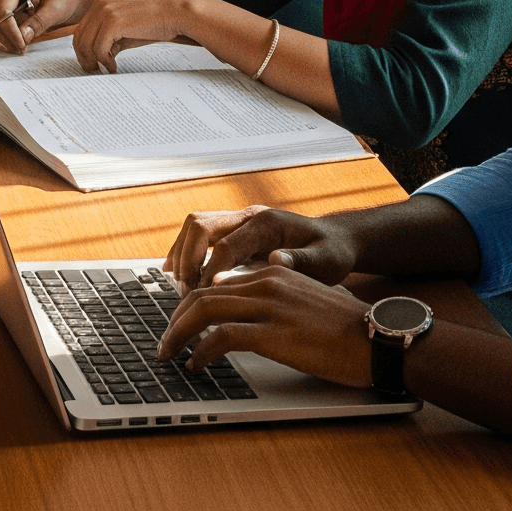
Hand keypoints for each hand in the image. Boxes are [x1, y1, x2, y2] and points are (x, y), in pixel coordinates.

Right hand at [0, 0, 88, 52]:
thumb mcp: (56, 9)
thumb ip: (39, 22)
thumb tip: (23, 37)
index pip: (2, 11)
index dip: (10, 32)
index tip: (23, 47)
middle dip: (6, 38)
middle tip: (22, 50)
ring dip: (1, 40)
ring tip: (20, 47)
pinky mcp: (0, 11)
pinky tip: (14, 43)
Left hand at [69, 0, 197, 72]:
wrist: (174, 12)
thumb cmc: (154, 22)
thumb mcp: (126, 28)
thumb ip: (110, 37)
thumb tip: (98, 55)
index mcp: (100, 3)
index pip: (81, 30)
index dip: (82, 50)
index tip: (90, 64)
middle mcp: (99, 4)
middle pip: (79, 37)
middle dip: (84, 57)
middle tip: (93, 71)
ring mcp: (105, 11)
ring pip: (86, 44)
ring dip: (94, 61)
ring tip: (106, 70)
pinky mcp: (113, 21)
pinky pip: (99, 48)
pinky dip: (105, 61)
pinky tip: (114, 67)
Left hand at [155, 262, 372, 385]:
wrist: (379, 339)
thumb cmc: (350, 329)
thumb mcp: (308, 302)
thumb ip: (280, 301)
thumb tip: (255, 319)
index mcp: (273, 271)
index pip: (217, 282)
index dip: (190, 304)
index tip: (177, 323)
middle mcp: (266, 280)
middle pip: (202, 293)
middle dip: (175, 318)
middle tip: (163, 342)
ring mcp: (269, 305)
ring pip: (203, 310)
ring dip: (178, 334)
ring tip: (168, 354)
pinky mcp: (273, 332)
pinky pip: (220, 337)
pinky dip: (200, 351)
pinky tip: (195, 365)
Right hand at [164, 204, 360, 291]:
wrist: (336, 239)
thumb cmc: (332, 252)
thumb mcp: (326, 261)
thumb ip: (301, 261)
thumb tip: (275, 260)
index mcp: (267, 224)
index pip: (228, 244)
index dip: (212, 269)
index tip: (203, 294)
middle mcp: (247, 216)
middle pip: (201, 225)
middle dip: (188, 258)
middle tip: (185, 292)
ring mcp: (238, 221)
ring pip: (195, 226)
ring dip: (182, 254)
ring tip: (179, 287)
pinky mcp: (234, 231)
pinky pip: (198, 235)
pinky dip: (183, 251)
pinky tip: (175, 273)